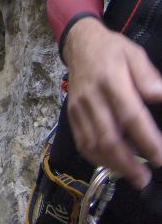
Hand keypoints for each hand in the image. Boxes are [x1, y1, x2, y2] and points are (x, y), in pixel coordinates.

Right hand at [63, 17, 161, 188]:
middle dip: (128, 162)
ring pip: (92, 143)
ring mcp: (78, 108)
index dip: (145, 139)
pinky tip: (112, 165)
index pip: (129, 115)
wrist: (80, 45)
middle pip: (107, 136)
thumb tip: (160, 96)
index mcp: (110, 81)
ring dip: (112, 165)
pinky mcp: (71, 115)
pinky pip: (81, 141)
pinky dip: (96, 158)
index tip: (159, 157)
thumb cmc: (113, 51)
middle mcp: (91, 97)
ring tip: (133, 177)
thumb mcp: (135, 55)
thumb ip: (148, 76)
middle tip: (145, 179)